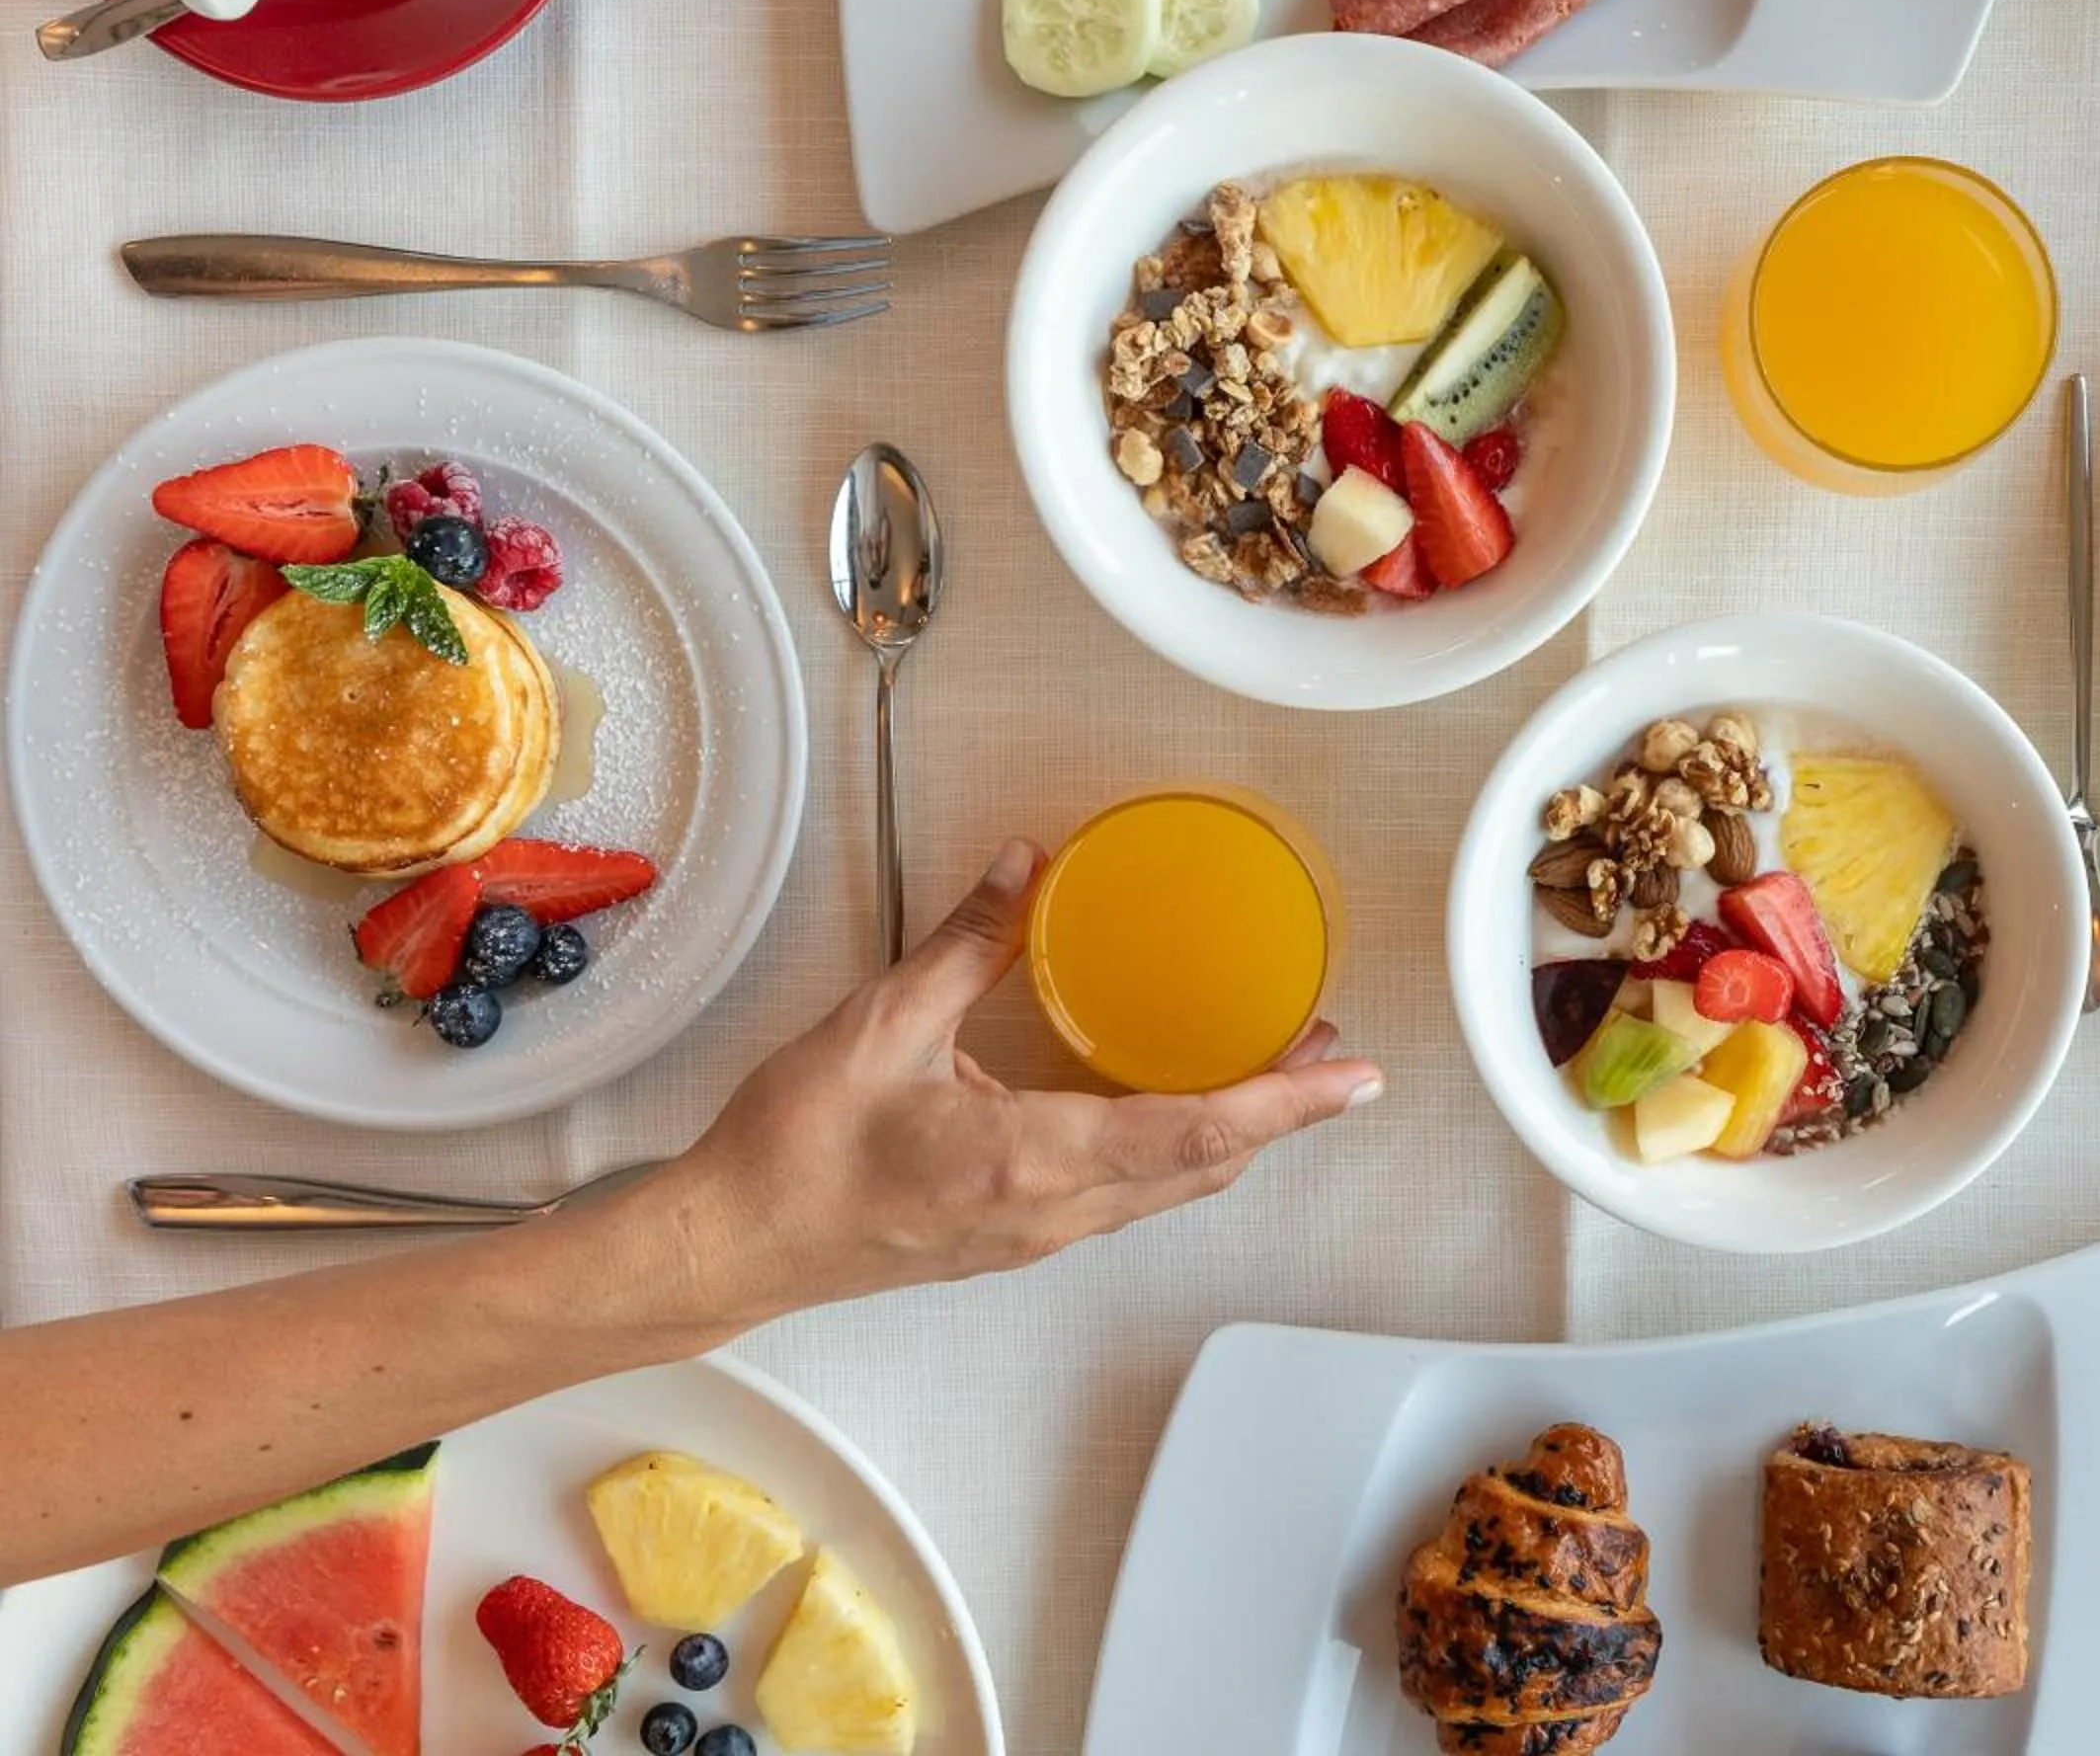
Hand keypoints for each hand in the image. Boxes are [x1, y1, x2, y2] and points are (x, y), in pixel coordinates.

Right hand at [654, 839, 1380, 1317]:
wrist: (733, 1244)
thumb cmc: (794, 1151)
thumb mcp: (881, 1023)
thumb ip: (967, 941)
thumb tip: (1028, 866)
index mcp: (1030, 1160)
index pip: (1194, 1133)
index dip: (1286, 1104)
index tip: (1355, 1079)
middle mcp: (1053, 1211)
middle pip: (1204, 1166)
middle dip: (1279, 1110)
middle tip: (1332, 1051)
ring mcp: (1038, 1233)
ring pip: (1170, 1186)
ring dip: (1233, 1131)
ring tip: (1274, 1065)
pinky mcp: (1017, 1234)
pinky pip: (1126, 1191)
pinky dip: (1177, 1147)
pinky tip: (1174, 1100)